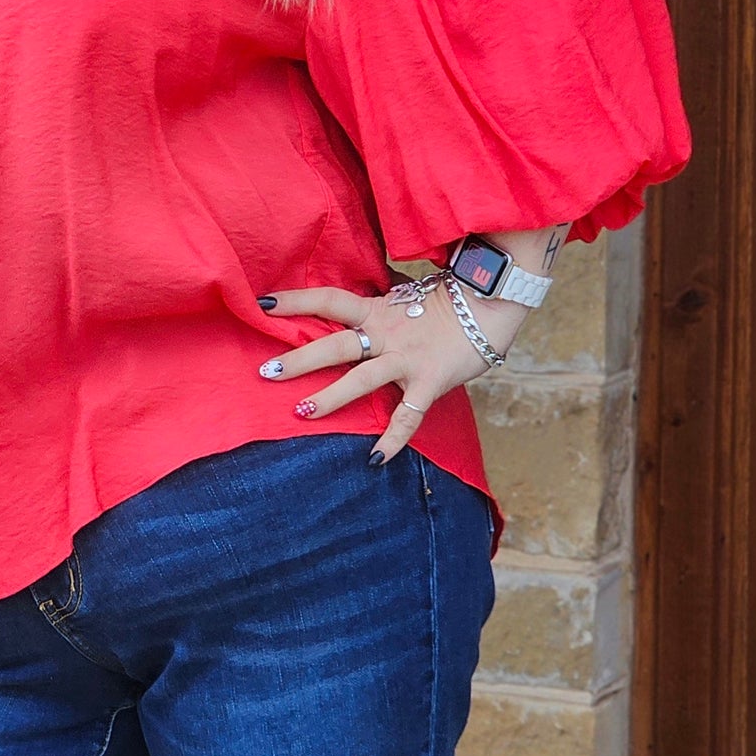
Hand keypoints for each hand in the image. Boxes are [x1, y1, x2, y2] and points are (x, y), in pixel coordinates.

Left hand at [257, 280, 523, 462]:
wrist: (491, 305)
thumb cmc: (447, 302)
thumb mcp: (406, 296)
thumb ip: (378, 302)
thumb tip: (348, 301)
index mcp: (377, 310)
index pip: (329, 299)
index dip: (297, 301)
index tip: (263, 304)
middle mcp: (386, 333)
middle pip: (335, 344)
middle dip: (300, 359)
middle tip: (265, 372)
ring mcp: (407, 359)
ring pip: (362, 379)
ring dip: (330, 398)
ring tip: (301, 413)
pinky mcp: (429, 382)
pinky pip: (408, 416)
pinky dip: (392, 439)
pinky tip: (374, 459)